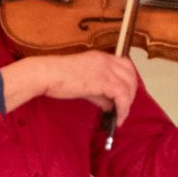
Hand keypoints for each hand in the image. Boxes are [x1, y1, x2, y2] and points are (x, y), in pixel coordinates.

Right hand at [4, 51, 139, 123]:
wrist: (46, 74)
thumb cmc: (57, 78)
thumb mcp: (84, 84)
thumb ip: (100, 93)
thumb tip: (111, 105)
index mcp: (101, 58)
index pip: (126, 66)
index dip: (129, 82)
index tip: (126, 96)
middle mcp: (106, 61)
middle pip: (131, 76)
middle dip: (131, 94)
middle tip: (124, 108)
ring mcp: (106, 70)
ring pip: (129, 87)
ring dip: (127, 104)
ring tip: (120, 116)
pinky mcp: (103, 81)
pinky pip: (122, 96)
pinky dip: (123, 109)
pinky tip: (118, 118)